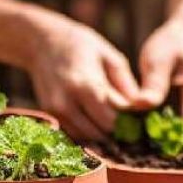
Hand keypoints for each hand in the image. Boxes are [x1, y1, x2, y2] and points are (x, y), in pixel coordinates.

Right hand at [24, 13, 140, 140]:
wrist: (42, 43)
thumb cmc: (82, 46)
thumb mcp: (111, 57)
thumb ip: (126, 86)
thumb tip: (140, 111)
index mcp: (85, 85)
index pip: (111, 122)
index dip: (128, 123)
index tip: (137, 117)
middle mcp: (66, 102)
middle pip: (99, 134)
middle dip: (116, 131)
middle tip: (128, 122)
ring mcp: (55, 111)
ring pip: (86, 139)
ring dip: (102, 134)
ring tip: (112, 117)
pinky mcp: (50, 116)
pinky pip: (74, 134)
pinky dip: (88, 132)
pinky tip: (96, 118)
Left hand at [137, 18, 182, 131]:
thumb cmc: (171, 45)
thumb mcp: (158, 58)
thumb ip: (154, 83)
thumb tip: (142, 105)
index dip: (165, 141)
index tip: (140, 144)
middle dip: (159, 137)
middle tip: (131, 134)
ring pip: (182, 132)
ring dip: (161, 132)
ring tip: (137, 125)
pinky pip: (182, 126)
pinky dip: (165, 125)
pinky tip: (147, 118)